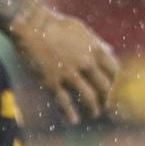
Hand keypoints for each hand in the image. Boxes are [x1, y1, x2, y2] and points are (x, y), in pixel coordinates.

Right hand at [8, 4, 119, 124]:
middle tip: (103, 105)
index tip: (109, 87)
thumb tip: (109, 51)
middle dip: (105, 99)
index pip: (113, 70)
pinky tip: (73, 120)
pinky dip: (70, 115)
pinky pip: (64, 103)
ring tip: (93, 114)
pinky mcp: (52, 81)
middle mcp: (86, 62)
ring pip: (89, 98)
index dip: (113, 81)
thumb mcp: (81, 30)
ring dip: (93, 109)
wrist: (31, 26)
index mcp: (94, 49)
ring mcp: (69, 73)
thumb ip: (95, 42)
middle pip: (104, 87)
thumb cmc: (55, 25)